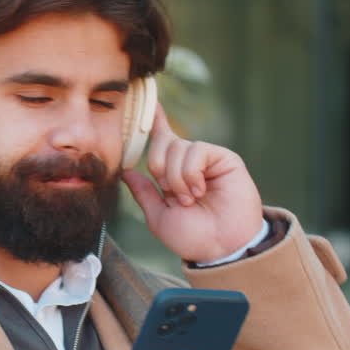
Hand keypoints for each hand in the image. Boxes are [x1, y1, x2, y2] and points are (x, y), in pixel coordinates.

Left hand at [121, 104, 263, 261]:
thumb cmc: (192, 237)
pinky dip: (191, 172)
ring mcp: (207, 160)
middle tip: (170, 192)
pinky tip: (199, 190)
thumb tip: (125, 172)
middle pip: (162, 142)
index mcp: (172, 175)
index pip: (161, 141)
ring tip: (190, 199)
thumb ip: (144, 193)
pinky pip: (196, 150)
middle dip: (158, 166)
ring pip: (178, 147)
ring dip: (176, 177)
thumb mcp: (158, 216)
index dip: (155, 121)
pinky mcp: (224, 158)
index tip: (148, 101)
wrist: (221, 248)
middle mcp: (189, 164)